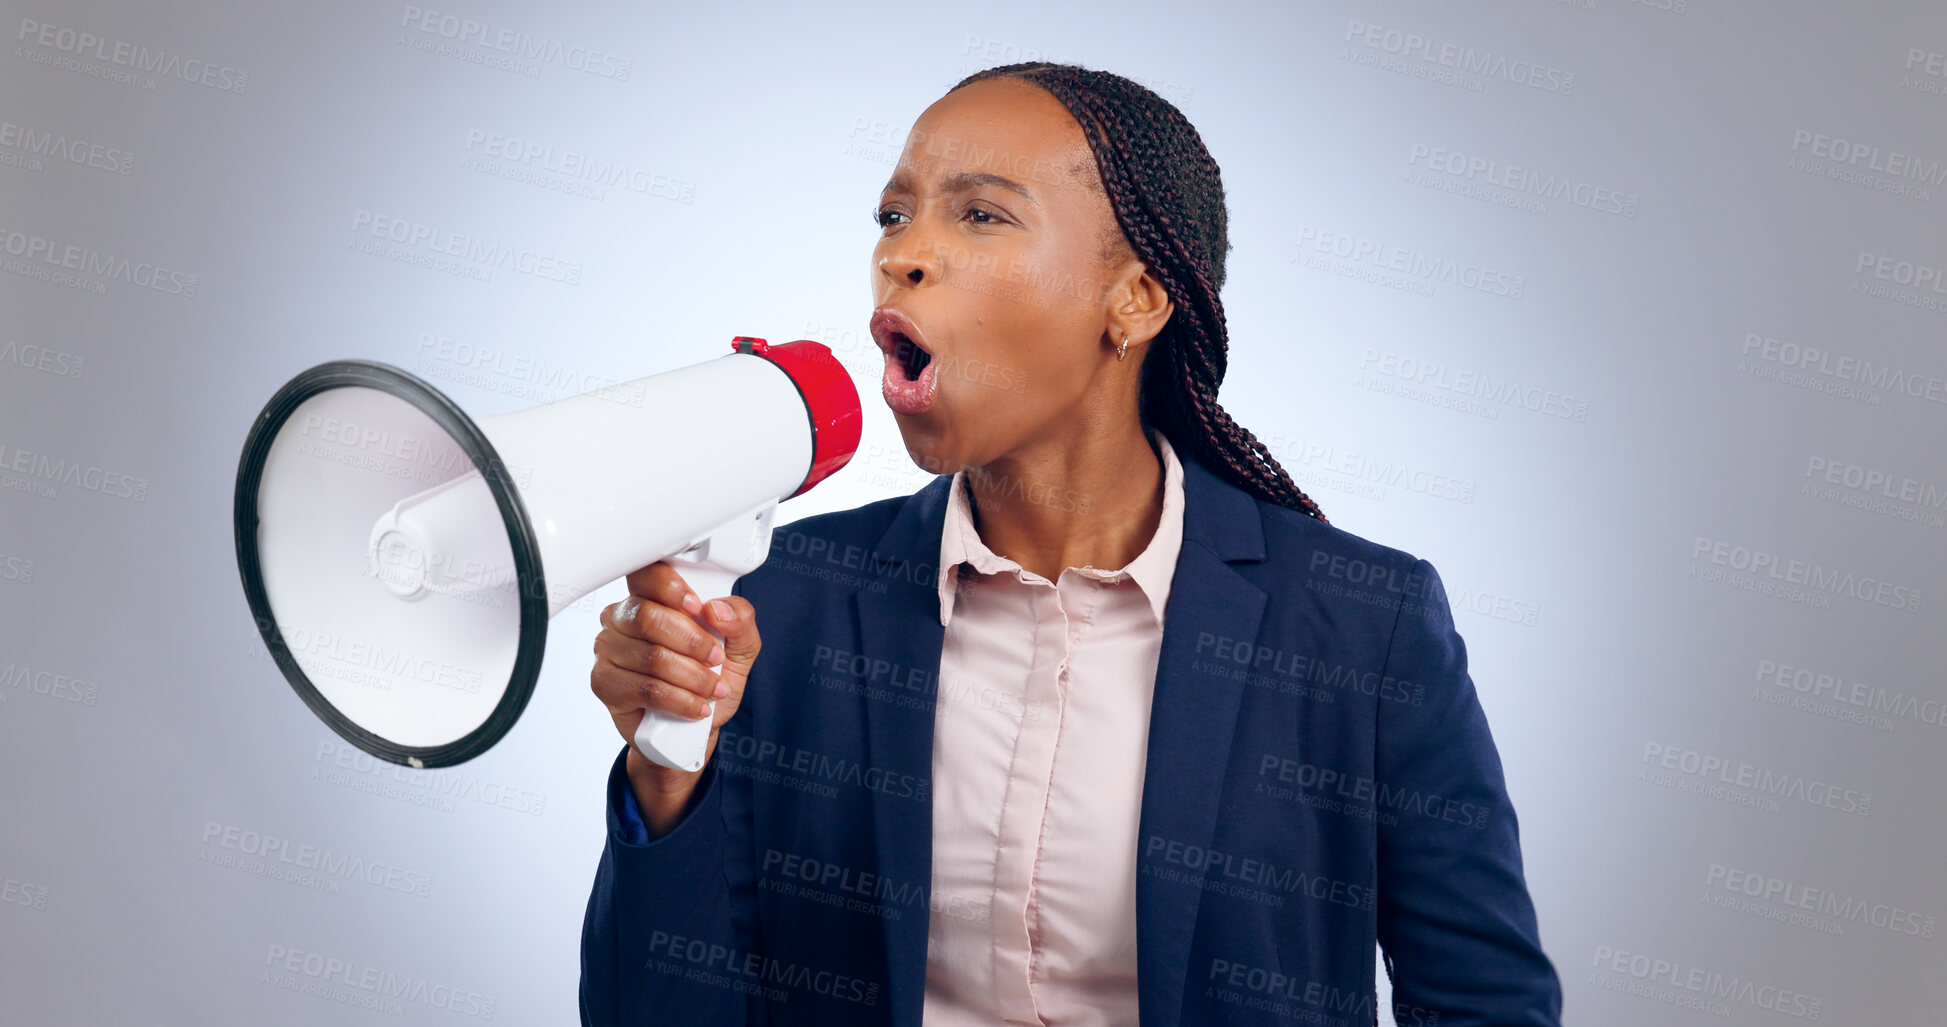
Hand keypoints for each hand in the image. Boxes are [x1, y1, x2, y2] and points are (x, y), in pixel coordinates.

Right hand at [590, 560, 760, 835]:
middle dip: (692, 641)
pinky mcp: (604, 684)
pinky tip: (696, 706)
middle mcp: (622, 618)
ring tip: (712, 689)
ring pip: (651, 657)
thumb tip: (718, 609)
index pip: (645, 574)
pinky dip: (679, 700)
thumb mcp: (739, 647)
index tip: (697, 606)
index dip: (670, 587)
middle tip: (716, 658)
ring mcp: (608, 650)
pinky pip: (644, 688)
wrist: (692, 729)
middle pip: (647, 617)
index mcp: (650, 596)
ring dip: (692, 677)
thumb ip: (740, 620)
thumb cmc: (709, 678)